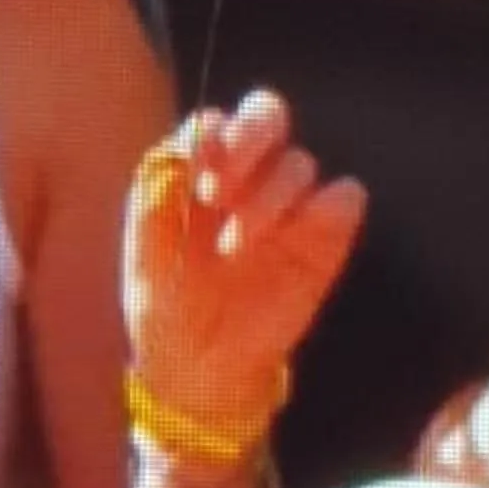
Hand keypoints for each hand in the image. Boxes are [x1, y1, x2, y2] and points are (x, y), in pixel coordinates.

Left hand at [122, 87, 366, 445]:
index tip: (195, 174)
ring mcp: (290, 207)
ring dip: (269, 195)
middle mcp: (249, 178)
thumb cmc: (166, 308)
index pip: (216, 122)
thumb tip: (184, 145)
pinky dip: (330, 205)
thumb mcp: (144, 257)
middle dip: (249, 138)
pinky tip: (296, 238)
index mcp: (202, 171)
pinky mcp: (325, 239)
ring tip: (236, 245)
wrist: (201, 373)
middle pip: (268, 115)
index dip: (209, 135)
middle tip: (220, 189)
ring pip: (299, 163)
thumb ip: (155, 198)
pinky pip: (344, 197)